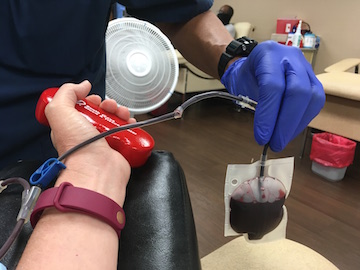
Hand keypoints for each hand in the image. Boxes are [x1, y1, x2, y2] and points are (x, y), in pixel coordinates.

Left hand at [45, 80, 133, 205]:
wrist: (96, 170)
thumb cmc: (77, 147)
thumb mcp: (60, 111)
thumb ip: (67, 93)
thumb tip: (82, 85)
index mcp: (71, 126)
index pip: (81, 108)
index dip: (89, 99)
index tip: (93, 99)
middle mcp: (87, 135)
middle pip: (101, 112)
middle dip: (108, 104)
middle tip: (109, 106)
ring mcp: (104, 142)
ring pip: (115, 120)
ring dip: (121, 112)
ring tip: (122, 114)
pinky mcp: (119, 148)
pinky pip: (127, 132)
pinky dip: (131, 125)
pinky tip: (130, 122)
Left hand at [221, 41, 324, 151]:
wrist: (254, 65)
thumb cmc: (246, 76)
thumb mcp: (240, 86)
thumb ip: (252, 105)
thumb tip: (265, 135)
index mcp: (268, 54)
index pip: (273, 86)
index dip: (268, 114)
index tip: (262, 137)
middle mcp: (290, 57)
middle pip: (298, 91)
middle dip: (286, 123)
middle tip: (275, 143)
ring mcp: (305, 68)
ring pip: (312, 97)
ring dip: (296, 125)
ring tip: (281, 140)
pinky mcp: (313, 80)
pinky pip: (315, 102)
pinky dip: (302, 121)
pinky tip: (289, 132)